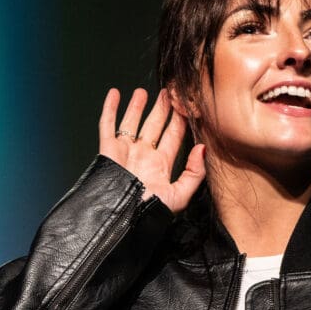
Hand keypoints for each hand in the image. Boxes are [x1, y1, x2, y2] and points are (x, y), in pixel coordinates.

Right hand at [99, 87, 205, 212]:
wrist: (124, 217)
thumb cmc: (151, 212)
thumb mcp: (180, 195)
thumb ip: (195, 173)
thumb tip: (202, 148)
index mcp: (160, 166)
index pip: (172, 137)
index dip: (178, 120)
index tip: (185, 104)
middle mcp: (143, 156)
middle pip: (154, 126)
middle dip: (160, 109)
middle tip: (167, 92)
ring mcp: (125, 152)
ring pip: (132, 123)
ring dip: (137, 107)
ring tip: (143, 92)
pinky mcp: (108, 150)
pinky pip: (108, 125)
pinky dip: (110, 109)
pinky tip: (114, 94)